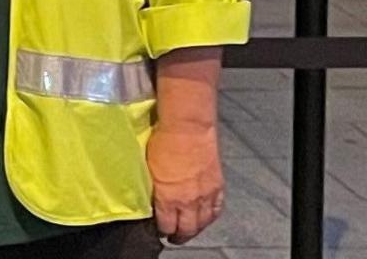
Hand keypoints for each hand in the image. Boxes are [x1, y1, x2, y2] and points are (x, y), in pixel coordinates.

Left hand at [149, 121, 222, 243]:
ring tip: (188, 232)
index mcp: (168, 197)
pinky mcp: (217, 186)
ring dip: (195, 230)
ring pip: (203, 223)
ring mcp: (205, 195)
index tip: (157, 230)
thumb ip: (152, 188)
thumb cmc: (162, 142)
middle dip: (178, 236)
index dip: (161, 230)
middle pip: (187, 229)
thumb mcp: (148, 168)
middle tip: (173, 238)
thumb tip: (151, 199)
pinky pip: (217, 210)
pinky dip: (210, 217)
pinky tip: (205, 219)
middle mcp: (189, 201)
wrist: (187, 128)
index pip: (166, 224)